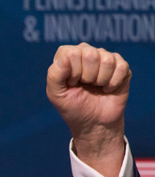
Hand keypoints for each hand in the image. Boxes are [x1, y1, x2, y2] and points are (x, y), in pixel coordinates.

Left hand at [46, 43, 129, 176]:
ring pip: (105, 59)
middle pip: (88, 53)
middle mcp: (86, 55)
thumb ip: (55, 74)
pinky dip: (114, 82)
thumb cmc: (72, 109)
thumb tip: (65, 58)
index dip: (71, 70)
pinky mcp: (121, 68)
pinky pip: (120, 66)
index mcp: (67, 59)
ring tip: (97, 90)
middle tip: (85, 88)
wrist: (94, 125)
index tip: (71, 84)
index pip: (69, 51)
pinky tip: (108, 89)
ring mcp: (105, 60)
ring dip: (100, 80)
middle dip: (86, 76)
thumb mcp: (56, 94)